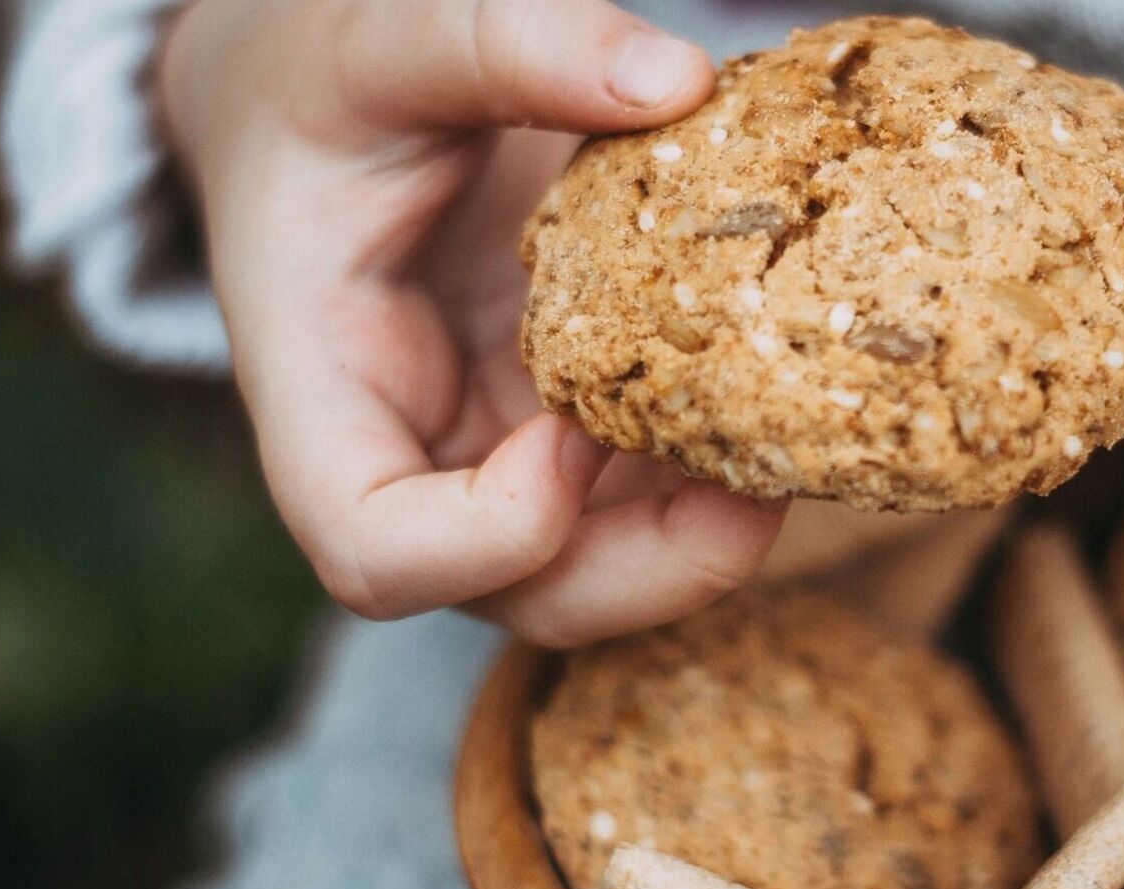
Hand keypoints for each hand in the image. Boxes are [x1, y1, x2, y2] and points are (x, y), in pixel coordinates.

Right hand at [157, 0, 783, 645]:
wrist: (328, 92)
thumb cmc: (327, 74)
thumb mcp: (386, 36)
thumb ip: (503, 42)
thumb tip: (673, 80)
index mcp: (323, 387)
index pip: (373, 551)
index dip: (483, 538)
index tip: (570, 431)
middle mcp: (415, 452)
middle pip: (526, 596)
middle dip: (653, 569)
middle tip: (758, 483)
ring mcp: (501, 451)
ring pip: (612, 565)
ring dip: (715, 529)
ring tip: (800, 432)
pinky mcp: (575, 421)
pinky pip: (656, 488)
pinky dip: (728, 462)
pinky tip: (791, 386)